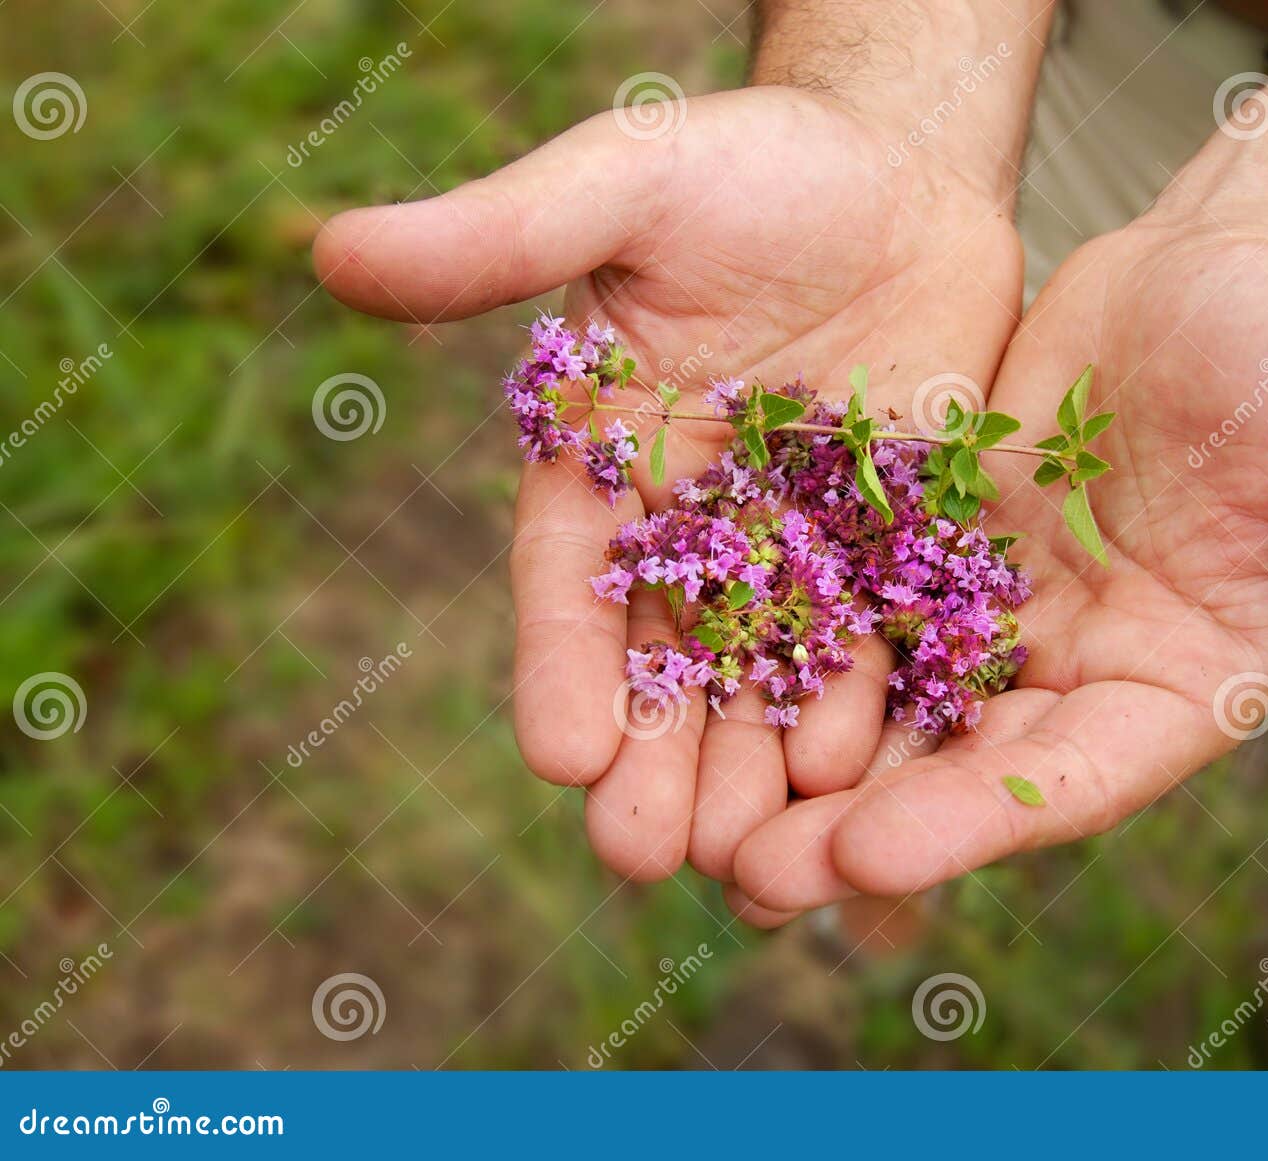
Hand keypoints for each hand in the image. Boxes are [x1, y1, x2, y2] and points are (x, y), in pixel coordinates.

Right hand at [313, 84, 1024, 892]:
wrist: (895, 166)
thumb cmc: (748, 164)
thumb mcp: (628, 182)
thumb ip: (503, 234)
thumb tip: (331, 248)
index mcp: (606, 460)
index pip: (569, 581)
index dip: (560, 666)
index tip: (561, 756)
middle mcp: (692, 526)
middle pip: (666, 660)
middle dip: (656, 762)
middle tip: (648, 863)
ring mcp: (796, 548)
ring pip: (768, 679)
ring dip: (757, 773)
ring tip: (759, 867)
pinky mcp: (894, 549)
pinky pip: (882, 643)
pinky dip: (869, 714)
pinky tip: (866, 783)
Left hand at [731, 219, 1267, 913]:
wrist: (1222, 268)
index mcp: (1183, 689)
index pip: (1073, 777)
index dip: (975, 818)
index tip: (867, 853)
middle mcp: (1084, 676)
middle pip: (962, 769)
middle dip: (856, 824)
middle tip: (744, 873)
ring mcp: (1006, 620)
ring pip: (890, 708)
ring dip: (796, 762)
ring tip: (694, 813)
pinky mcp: (942, 554)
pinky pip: (856, 612)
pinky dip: (788, 653)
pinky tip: (703, 681)